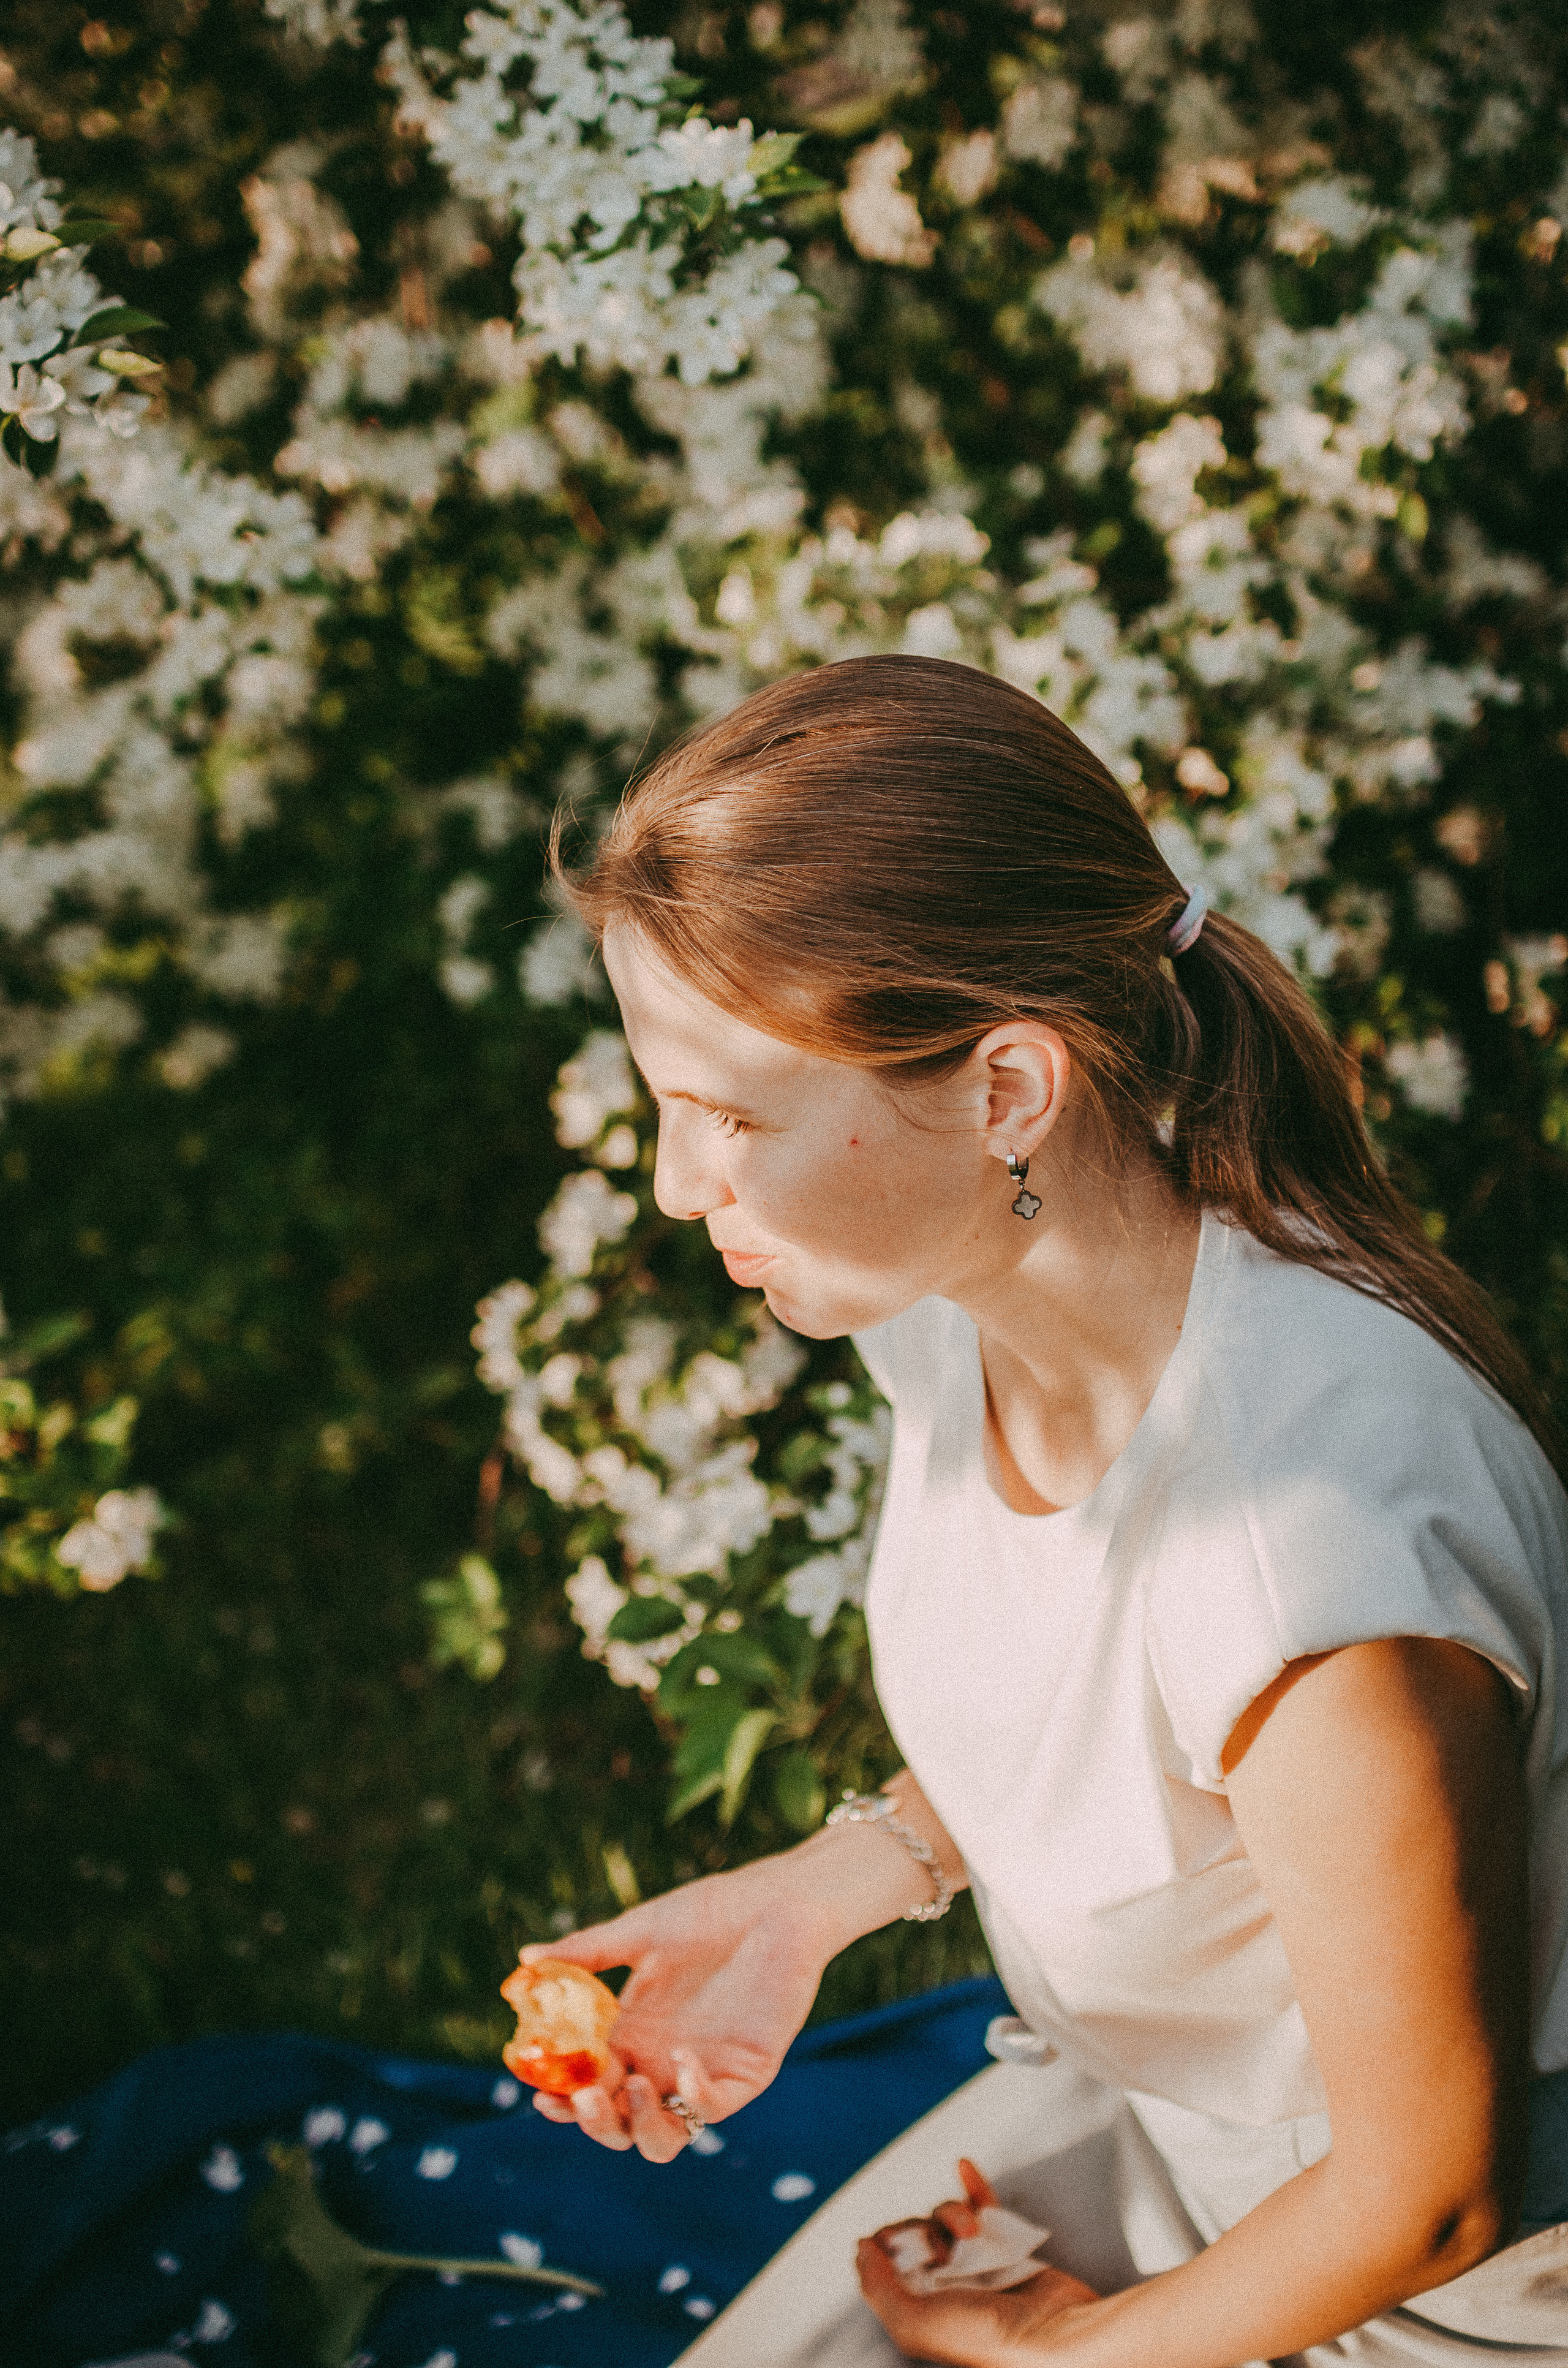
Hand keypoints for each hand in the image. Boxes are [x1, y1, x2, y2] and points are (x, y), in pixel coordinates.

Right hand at [520, 1853, 838, 2162]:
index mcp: (631, 2035)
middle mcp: (661, 2063)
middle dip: (596, 2122)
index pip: (588, 2084)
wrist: (777, 1902)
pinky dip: (695, 2095)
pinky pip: (715, 2108)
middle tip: (584, 2096)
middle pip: (619, 2123)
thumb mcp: (641, 1931)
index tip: (540, 2092)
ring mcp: (703, 2072)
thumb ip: (585, 1952)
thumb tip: (524, 1962)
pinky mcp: (746, 2073)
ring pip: (664, 2136)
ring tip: (634, 2087)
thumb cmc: (711, 1911)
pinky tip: (683, 2059)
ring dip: (642, 2126)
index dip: (562, 2097)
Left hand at [858, 2161, 1098, 2366]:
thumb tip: (860, 2250)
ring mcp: (976, 2265)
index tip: (889, 2242)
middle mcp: (946, 2287)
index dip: (887, 2244)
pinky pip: (984, 2205)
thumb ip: (878, 2288)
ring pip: (949, 2218)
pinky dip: (973, 2185)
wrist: (1051, 2335)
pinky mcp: (1005, 2248)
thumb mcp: (915, 2324)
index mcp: (920, 2308)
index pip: (889, 2261)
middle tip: (939, 2248)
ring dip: (954, 2212)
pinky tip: (964, 2166)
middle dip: (923, 2229)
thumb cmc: (986, 2338)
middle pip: (918, 2233)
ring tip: (973, 2231)